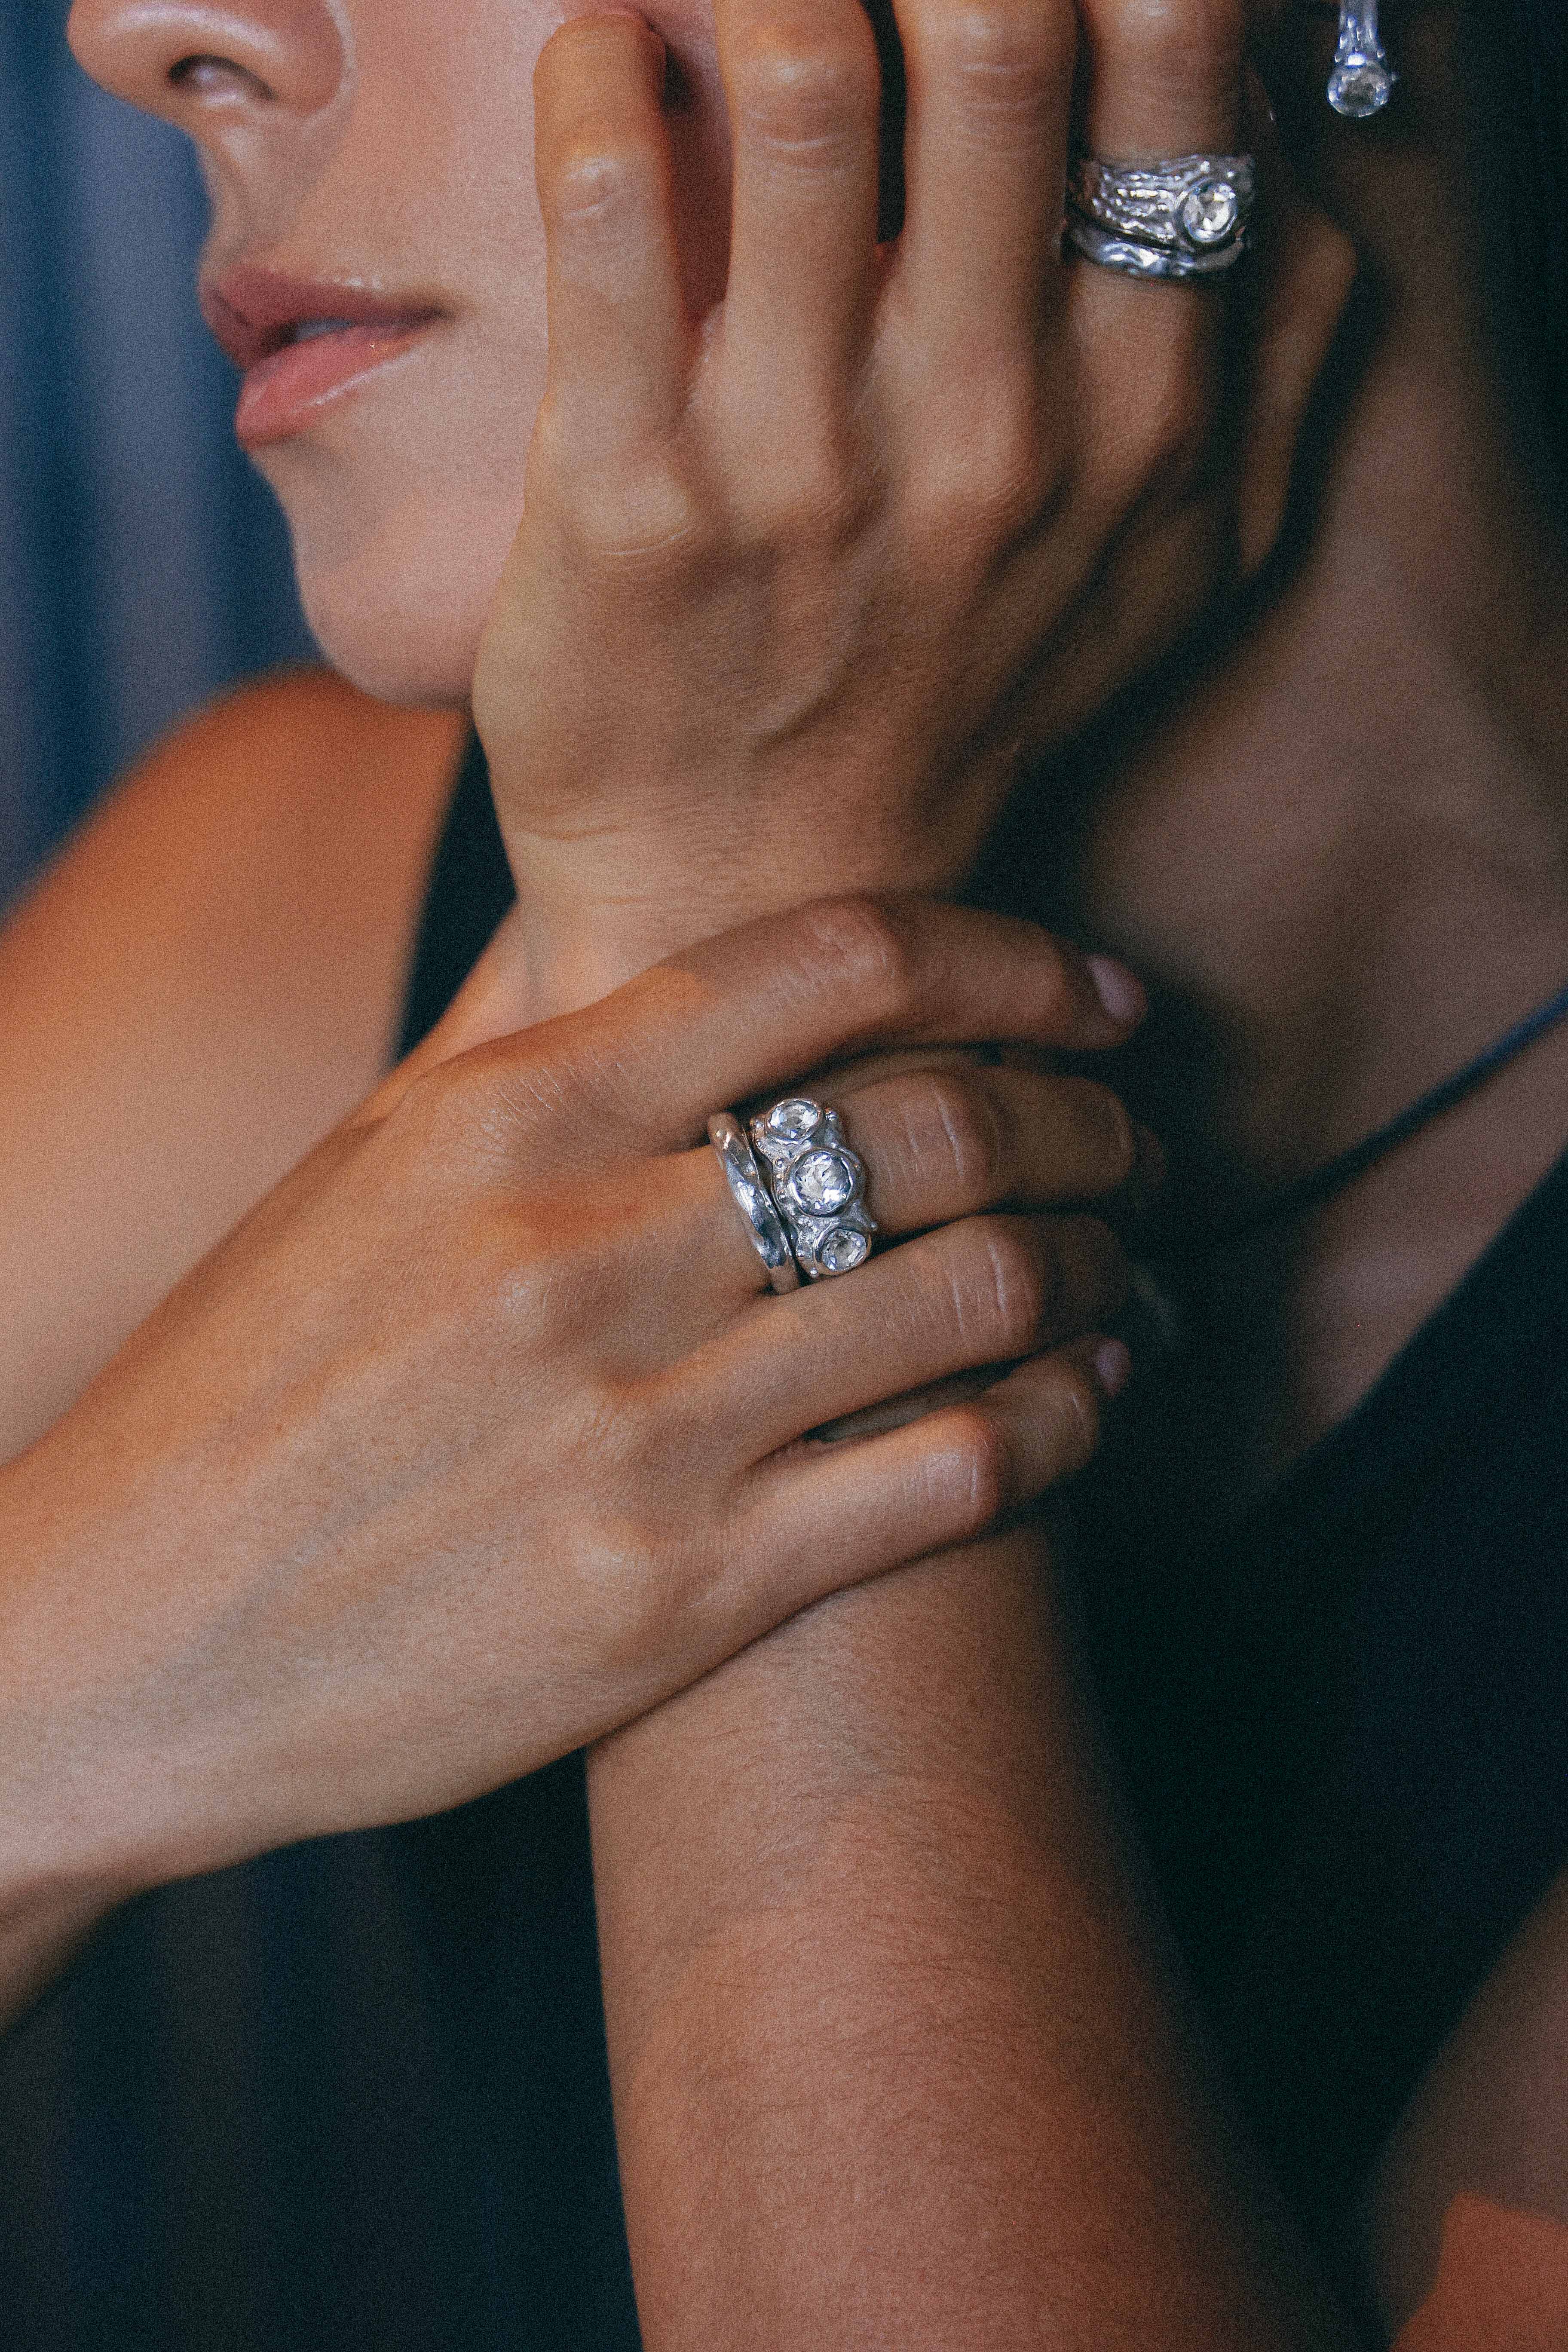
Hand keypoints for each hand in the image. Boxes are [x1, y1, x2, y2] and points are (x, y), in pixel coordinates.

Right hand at [3, 899, 1135, 1907]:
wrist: (126, 1640)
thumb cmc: (249, 1383)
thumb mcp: (361, 1165)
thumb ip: (518, 1022)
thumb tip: (637, 892)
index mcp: (509, 1115)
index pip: (833, 963)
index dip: (1012, 959)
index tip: (1099, 997)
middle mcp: (583, 1251)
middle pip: (935, 1120)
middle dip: (1088, 1119)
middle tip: (1137, 1140)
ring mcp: (638, 1430)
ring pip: (975, 1291)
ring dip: (1102, 1265)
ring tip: (1136, 1266)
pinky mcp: (679, 1596)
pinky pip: (952, 1477)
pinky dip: (1066, 1420)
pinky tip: (1098, 1393)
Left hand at [473, 0, 1352, 967]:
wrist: (766, 897)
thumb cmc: (967, 703)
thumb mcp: (1181, 561)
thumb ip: (1267, 351)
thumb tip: (1279, 137)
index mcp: (1138, 412)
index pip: (1173, 69)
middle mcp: (989, 425)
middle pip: (1000, 33)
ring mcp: (803, 460)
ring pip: (805, 85)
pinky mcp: (632, 490)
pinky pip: (607, 206)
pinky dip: (594, 80)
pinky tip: (606, 60)